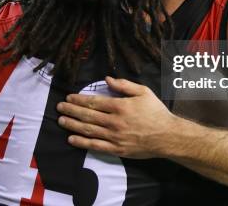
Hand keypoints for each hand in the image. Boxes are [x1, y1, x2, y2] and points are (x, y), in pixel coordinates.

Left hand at [56, 76, 176, 158]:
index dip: (79, 99)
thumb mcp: (143, 92)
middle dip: (71, 110)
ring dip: (72, 125)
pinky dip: (82, 143)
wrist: (168, 136)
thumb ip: (124, 85)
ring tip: (61, 120)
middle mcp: (114, 121)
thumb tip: (106, 78)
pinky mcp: (117, 149)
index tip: (69, 97)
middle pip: (88, 115)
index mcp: (120, 106)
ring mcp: (115, 137)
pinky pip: (96, 146)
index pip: (94, 102)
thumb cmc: (156, 112)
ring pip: (89, 130)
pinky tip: (72, 139)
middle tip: (59, 107)